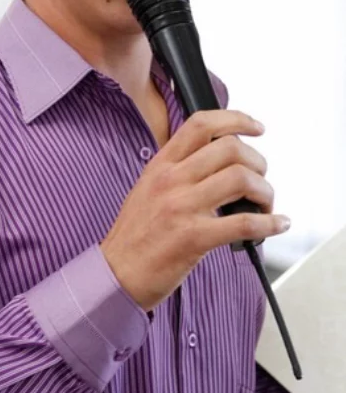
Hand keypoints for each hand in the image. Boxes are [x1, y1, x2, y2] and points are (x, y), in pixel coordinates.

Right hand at [100, 110, 288, 311]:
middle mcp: (171, 180)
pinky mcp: (193, 237)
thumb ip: (177, 170)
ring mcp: (182, 207)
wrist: (115, 273)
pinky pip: (243, 223)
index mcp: (160, 164)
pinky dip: (269, 223)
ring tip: (264, 205)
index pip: (201, 124)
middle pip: (230, 148)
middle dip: (258, 162)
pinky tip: (276, 225)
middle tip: (260, 178)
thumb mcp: (148, 188)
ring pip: (241, 179)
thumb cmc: (134, 235)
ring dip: (265, 191)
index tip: (256, 128)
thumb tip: (218, 161)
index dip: (236, 119)